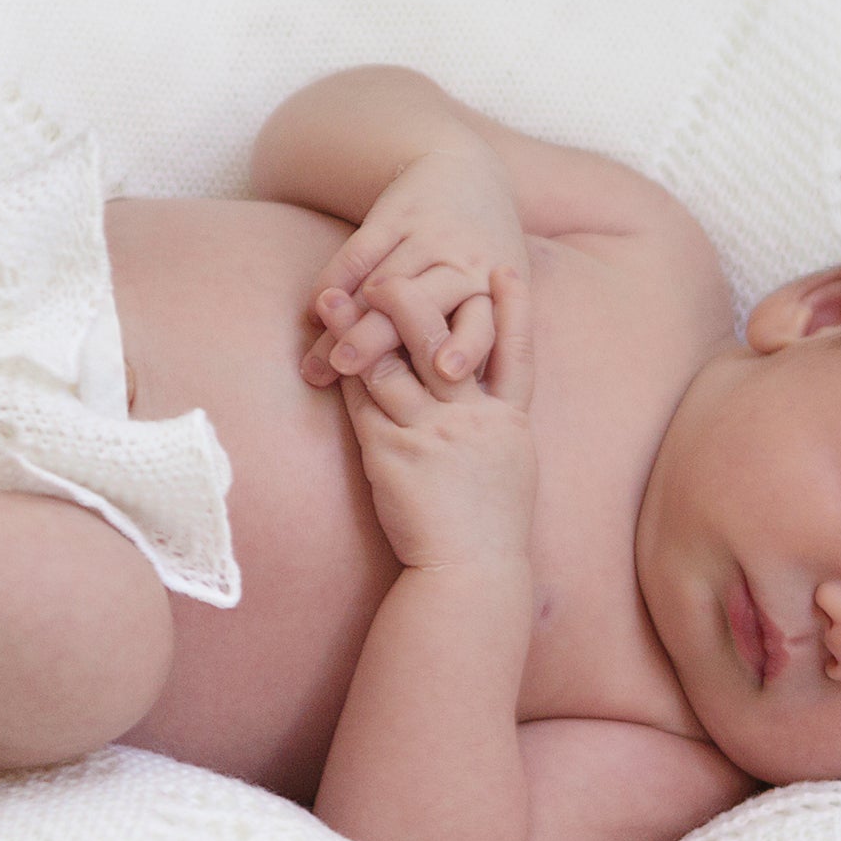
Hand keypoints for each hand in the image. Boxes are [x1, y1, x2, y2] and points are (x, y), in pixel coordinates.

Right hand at [301, 146, 528, 392]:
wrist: (464, 173)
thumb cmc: (479, 255)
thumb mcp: (496, 290)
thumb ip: (482, 339)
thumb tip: (462, 416)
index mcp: (492, 290)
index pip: (480, 324)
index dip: (466, 347)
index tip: (446, 372)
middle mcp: (462, 262)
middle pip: (419, 308)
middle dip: (380, 339)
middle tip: (343, 368)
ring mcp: (427, 236)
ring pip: (381, 285)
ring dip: (344, 323)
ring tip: (317, 362)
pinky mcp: (394, 214)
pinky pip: (360, 250)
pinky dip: (333, 279)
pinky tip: (313, 310)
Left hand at [339, 267, 538, 571]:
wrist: (470, 573)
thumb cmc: (490, 525)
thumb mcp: (511, 466)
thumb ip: (497, 422)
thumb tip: (474, 388)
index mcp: (510, 421)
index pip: (517, 351)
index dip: (512, 307)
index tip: (501, 266)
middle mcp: (473, 419)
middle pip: (444, 342)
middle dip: (414, 302)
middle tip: (389, 277)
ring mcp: (432, 435)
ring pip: (391, 366)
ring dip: (359, 329)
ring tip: (333, 298)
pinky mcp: (392, 455)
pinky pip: (362, 405)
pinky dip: (343, 378)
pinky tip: (323, 353)